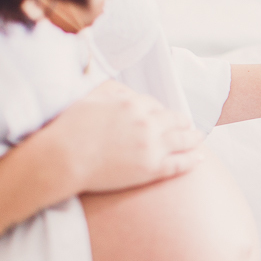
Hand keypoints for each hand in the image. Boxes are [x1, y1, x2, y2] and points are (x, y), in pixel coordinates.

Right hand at [37, 81, 204, 192]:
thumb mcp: (90, 97)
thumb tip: (126, 92)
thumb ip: (112, 92)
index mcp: (132, 104)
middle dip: (181, 122)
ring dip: (193, 138)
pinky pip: (179, 163)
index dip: (160, 111)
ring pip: (182, 140)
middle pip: (174, 119)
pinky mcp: (151, 169)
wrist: (62, 158)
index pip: (155, 105)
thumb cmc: (69, 127)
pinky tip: (199, 158)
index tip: (163, 116)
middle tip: (187, 125)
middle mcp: (146, 123)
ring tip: (198, 138)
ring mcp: (151, 146)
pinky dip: (192, 160)